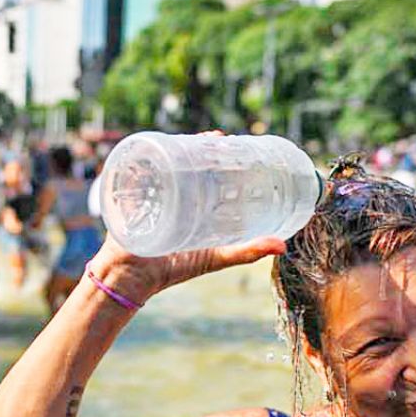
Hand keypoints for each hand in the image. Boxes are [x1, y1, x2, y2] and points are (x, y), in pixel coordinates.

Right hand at [86, 127, 285, 303]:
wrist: (132, 278)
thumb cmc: (172, 269)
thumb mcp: (215, 257)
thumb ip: (247, 252)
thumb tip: (283, 246)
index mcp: (190, 203)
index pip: (204, 171)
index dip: (217, 155)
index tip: (233, 143)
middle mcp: (172, 193)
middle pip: (186, 160)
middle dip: (201, 145)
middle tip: (219, 138)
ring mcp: (151, 191)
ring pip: (167, 160)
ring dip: (181, 145)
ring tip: (200, 140)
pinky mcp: (132, 193)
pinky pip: (140, 167)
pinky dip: (151, 154)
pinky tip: (165, 144)